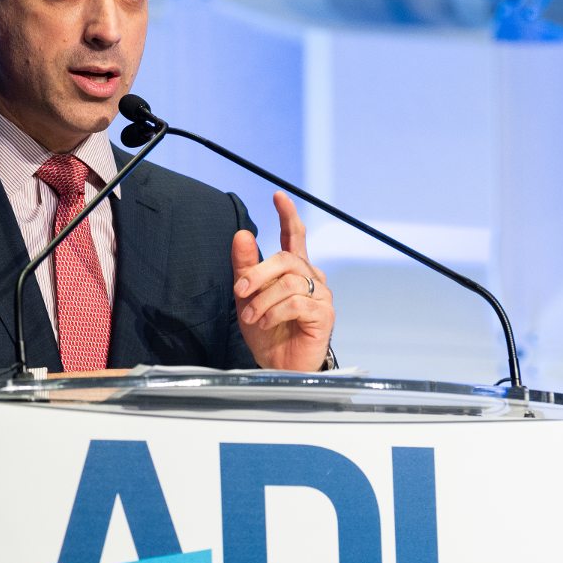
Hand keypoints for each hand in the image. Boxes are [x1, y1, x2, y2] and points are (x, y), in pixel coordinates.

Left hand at [231, 192, 334, 371]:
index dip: (288, 216)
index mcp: (294, 271)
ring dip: (262, 299)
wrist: (276, 366)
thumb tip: (242, 234)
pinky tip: (265, 323)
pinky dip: (273, 312)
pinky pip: (296, 302)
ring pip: (288, 282)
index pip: (295, 237)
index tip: (278, 196)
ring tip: (251, 316)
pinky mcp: (324, 314)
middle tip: (239, 291)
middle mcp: (311, 278)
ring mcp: (321, 295)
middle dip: (257, 273)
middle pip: (285, 259)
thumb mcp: (247, 297)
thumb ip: (245, 267)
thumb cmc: (266, 332)